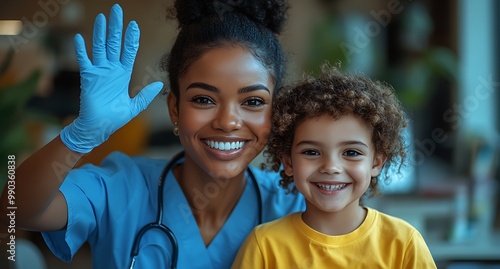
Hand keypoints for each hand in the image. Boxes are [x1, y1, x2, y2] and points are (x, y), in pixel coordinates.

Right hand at [60, 4, 162, 152]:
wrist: (99, 128)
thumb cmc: (114, 118)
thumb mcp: (134, 106)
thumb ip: (145, 95)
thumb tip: (160, 85)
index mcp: (123, 74)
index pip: (128, 51)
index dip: (131, 38)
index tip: (134, 24)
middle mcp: (111, 69)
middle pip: (114, 43)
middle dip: (117, 27)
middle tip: (117, 10)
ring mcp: (99, 72)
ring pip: (100, 47)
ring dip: (100, 32)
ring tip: (102, 17)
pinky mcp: (87, 78)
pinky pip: (84, 61)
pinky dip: (81, 50)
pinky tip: (80, 38)